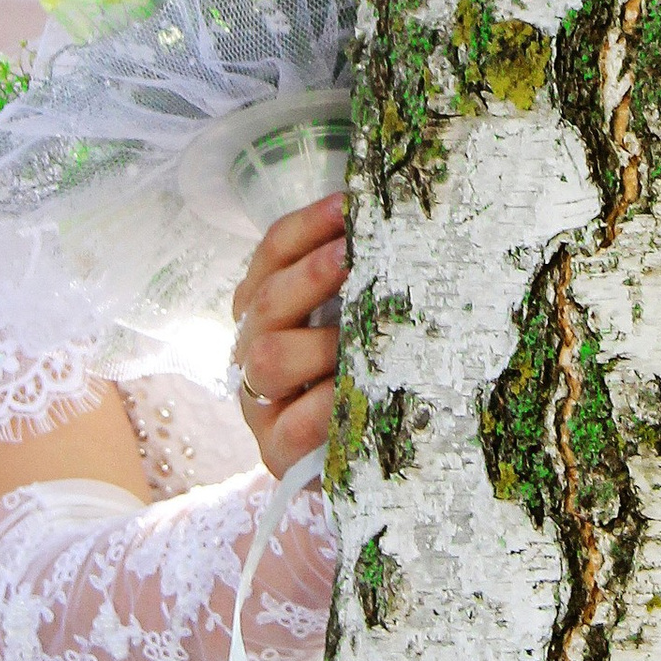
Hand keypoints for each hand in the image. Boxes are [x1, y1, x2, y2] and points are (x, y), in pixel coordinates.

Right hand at [231, 190, 345, 478]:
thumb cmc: (362, 373)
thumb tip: (407, 226)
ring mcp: (260, 402)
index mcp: (266, 305)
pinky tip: (360, 393)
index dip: (308, 224)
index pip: (273, 251)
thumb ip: (363, 281)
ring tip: (365, 333)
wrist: (361, 458)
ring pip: (269, 359)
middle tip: (357, 256)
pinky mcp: (277, 452)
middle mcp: (253, 348)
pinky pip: (293, 426)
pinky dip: (325, 405)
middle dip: (311, 275)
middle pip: (264, 302)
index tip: (350, 203)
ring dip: (319, 340)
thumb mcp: (358, 319)